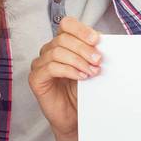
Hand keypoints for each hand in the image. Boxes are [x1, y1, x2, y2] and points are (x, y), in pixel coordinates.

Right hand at [30, 16, 101, 139]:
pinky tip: (81, 77)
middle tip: (98, 60)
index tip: (97, 40)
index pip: (67, 25)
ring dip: (78, 60)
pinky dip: (68, 70)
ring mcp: (40, 64)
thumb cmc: (83, 91)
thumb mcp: (92, 67)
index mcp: (63, 43)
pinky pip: (51, 67)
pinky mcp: (36, 78)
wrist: (75, 116)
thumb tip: (105, 40)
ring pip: (57, 52)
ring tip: (92, 72)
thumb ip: (95, 52)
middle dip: (84, 49)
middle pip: (63, 38)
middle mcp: (49, 51)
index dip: (81, 30)